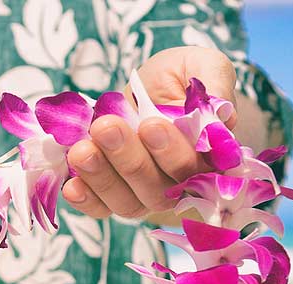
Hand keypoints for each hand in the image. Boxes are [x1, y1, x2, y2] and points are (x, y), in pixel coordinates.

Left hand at [62, 46, 237, 220]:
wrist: (149, 90)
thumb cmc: (180, 79)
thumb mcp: (202, 65)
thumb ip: (215, 84)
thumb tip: (221, 114)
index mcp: (212, 158)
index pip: (197, 168)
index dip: (173, 152)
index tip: (150, 125)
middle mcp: (181, 185)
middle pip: (159, 188)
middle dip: (130, 159)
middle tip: (107, 128)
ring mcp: (146, 195)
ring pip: (128, 201)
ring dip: (103, 177)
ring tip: (82, 150)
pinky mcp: (115, 197)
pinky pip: (102, 209)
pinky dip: (87, 200)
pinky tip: (71, 185)